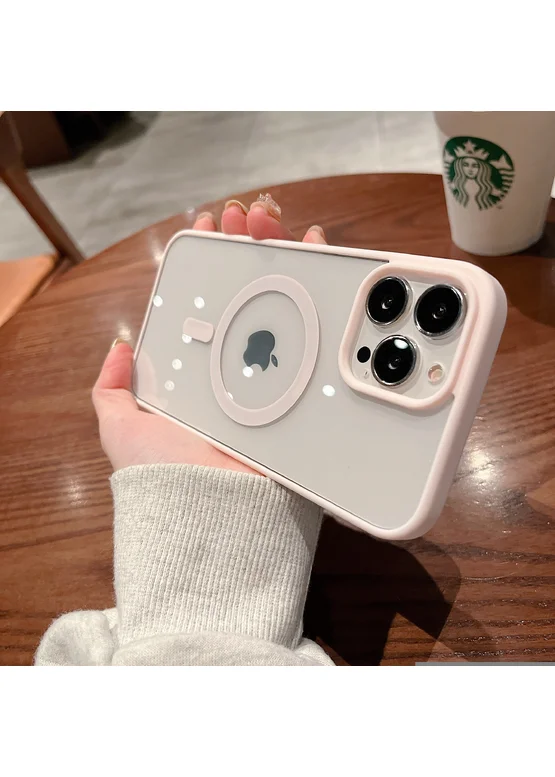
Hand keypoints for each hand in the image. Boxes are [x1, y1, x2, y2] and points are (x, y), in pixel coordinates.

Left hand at [92, 196, 327, 472]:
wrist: (214, 514)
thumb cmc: (166, 473)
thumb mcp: (123, 429)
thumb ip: (112, 392)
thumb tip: (118, 348)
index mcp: (204, 372)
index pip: (212, 303)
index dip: (213, 262)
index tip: (215, 225)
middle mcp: (243, 369)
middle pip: (252, 295)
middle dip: (252, 247)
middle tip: (251, 214)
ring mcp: (280, 378)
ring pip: (288, 307)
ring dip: (285, 257)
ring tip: (278, 222)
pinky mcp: (311, 392)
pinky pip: (320, 338)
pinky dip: (325, 294)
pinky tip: (320, 258)